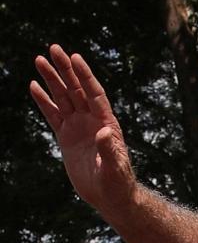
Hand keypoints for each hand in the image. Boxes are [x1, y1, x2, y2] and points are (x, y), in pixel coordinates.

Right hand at [30, 44, 135, 211]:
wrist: (110, 195)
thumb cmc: (118, 182)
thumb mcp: (115, 167)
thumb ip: (110, 149)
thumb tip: (104, 131)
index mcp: (107, 123)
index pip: (95, 93)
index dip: (85, 76)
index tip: (75, 57)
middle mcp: (93, 120)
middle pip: (77, 89)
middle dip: (65, 69)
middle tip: (53, 48)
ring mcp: (79, 127)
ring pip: (63, 97)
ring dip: (52, 79)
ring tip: (39, 59)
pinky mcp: (67, 137)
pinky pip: (53, 114)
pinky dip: (44, 100)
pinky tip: (34, 85)